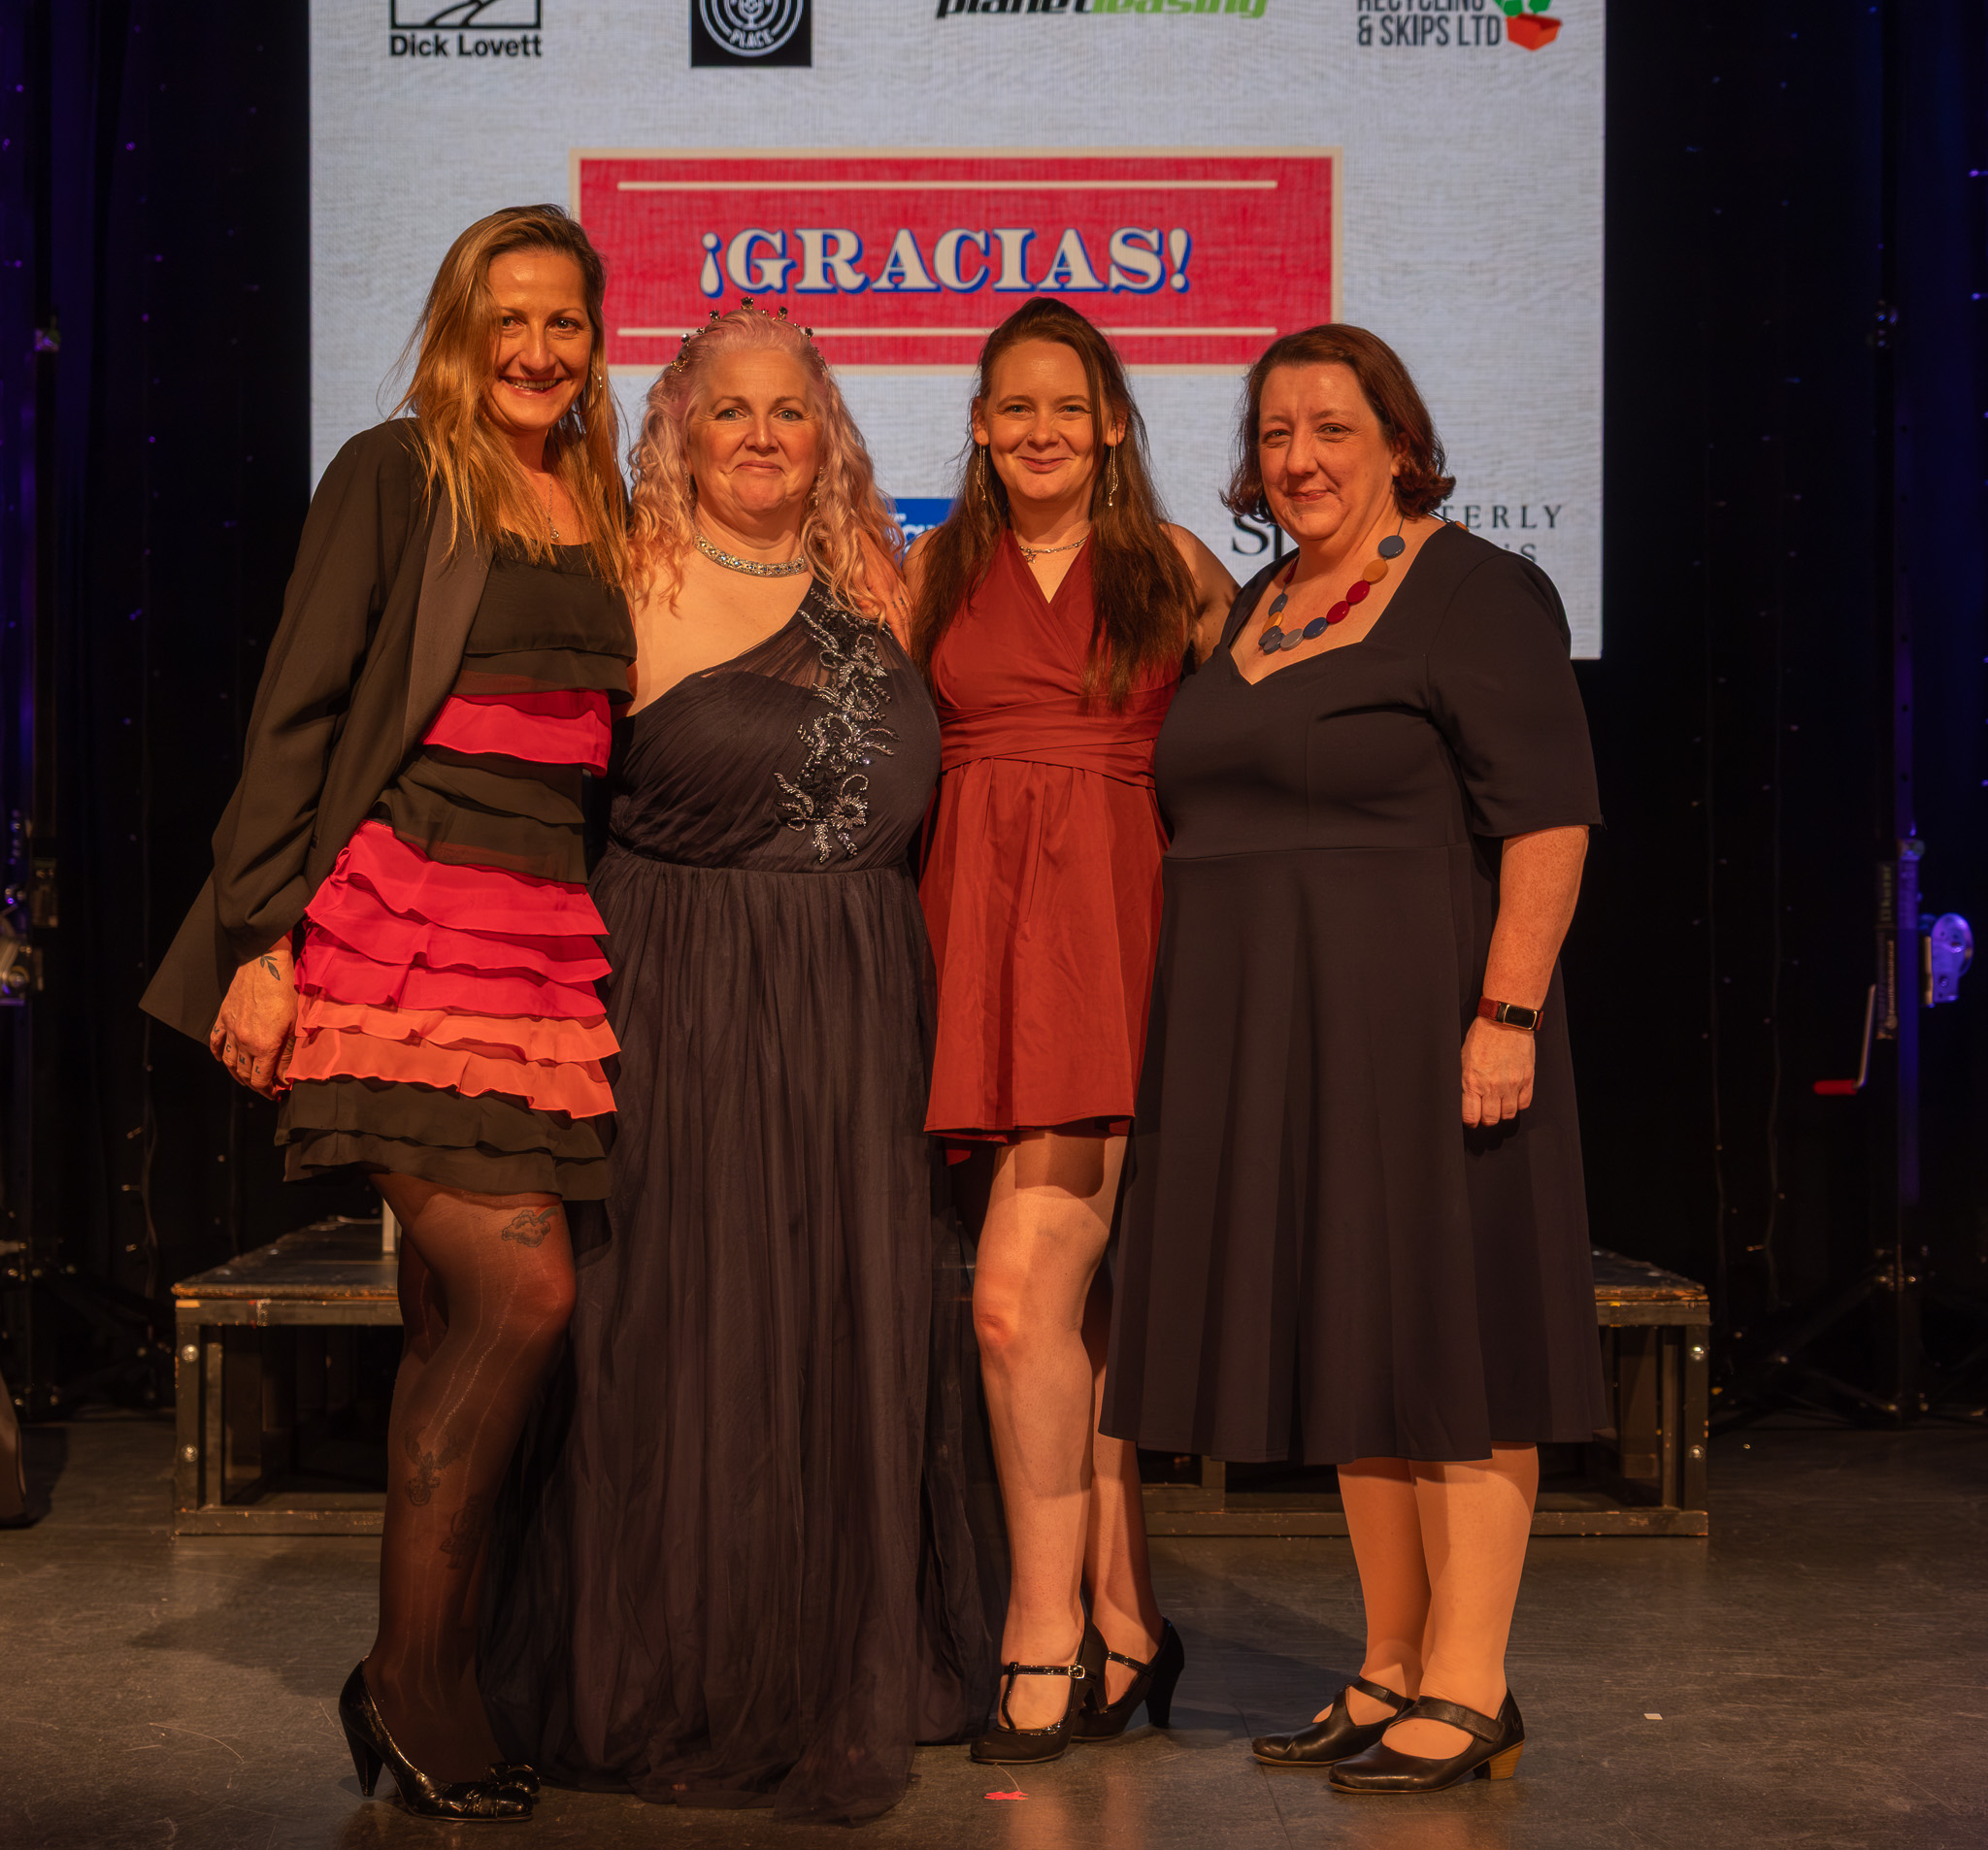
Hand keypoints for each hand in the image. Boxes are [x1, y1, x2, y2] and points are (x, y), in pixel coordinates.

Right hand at [208, 942, 298, 1099]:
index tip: (276, 1094)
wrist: (264, 965)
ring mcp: (230, 1030)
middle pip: (244, 1074)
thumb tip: (284, 1076)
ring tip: (248, 1080)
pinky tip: (222, 1060)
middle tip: (267, 1089)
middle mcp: (244, 1042)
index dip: (268, 1092)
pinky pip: (215, 1042)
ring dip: (237, 1075)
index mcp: (264, 1046)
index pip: (261, 1080)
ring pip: (228, 1062)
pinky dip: (217, 1054)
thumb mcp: (295, 1024)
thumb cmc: (285, 992)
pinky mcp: (223, 1018)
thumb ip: (287, 1054)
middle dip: (256, 1086)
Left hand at [1460, 1016, 1534, 1127]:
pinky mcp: (1527, 1079)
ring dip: (1502, 1113)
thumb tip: (1464, 1097)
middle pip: (1491, 1119)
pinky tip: (1512, 1098)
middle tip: (1484, 1113)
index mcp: (1472, 1082)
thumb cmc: (1481, 1036)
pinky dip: (1518, 1104)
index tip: (1471, 1119)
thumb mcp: (1463, 1058)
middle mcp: (1492, 1087)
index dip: (1470, 1121)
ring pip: (1508, 1114)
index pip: (1471, 1116)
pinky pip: (1524, 1103)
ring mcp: (1511, 1084)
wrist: (1504, 1022)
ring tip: (1498, 1106)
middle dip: (1486, 1119)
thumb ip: (1465, 1080)